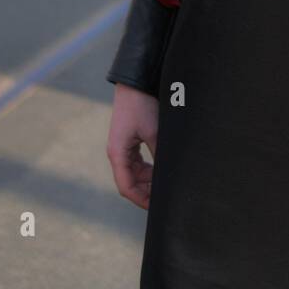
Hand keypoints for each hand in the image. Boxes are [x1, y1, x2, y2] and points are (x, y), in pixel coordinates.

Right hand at [106, 83, 159, 209]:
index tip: (157, 208)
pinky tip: (163, 169)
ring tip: (167, 183)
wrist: (136, 81)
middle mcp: (118, 153)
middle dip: (147, 191)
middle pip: (131, 182)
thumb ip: (160, 155)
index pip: (126, 187)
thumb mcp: (154, 132)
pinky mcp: (130, 140)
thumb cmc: (142, 105)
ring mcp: (123, 147)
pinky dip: (150, 169)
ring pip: (136, 173)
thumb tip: (170, 175)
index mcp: (117, 154)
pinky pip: (139, 162)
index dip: (141, 200)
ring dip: (150, 180)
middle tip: (167, 196)